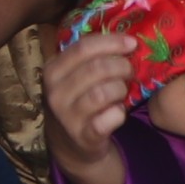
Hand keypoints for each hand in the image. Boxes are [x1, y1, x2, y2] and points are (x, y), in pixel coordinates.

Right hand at [45, 30, 135, 150]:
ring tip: (122, 92)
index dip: (111, 42)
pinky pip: (109, 119)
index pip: (82, 47)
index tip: (132, 43)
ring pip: (103, 93)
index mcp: (52, 71)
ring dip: (120, 90)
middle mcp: (55, 92)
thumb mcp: (74, 76)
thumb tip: (126, 39)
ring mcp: (67, 116)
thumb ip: (91, 57)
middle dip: (121, 66)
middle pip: (96, 68)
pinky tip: (118, 112)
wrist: (71, 144)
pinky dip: (119, 114)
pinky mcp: (83, 136)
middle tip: (129, 71)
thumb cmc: (79, 100)